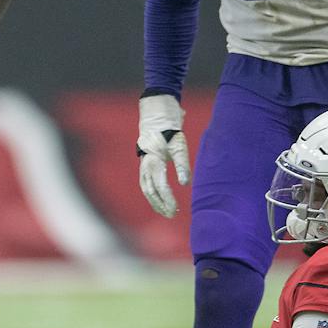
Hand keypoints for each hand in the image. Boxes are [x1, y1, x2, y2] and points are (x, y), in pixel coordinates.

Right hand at [137, 94, 189, 217]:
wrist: (156, 112)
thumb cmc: (169, 128)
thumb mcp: (179, 144)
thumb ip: (182, 165)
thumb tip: (184, 184)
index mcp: (153, 160)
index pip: (160, 186)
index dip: (168, 199)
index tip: (176, 209)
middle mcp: (145, 164)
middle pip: (150, 191)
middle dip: (160, 204)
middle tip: (172, 215)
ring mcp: (143, 163)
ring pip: (146, 188)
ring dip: (155, 201)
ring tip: (166, 211)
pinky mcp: (145, 162)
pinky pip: (145, 182)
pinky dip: (152, 193)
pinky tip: (159, 198)